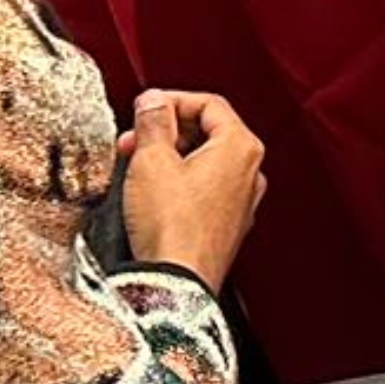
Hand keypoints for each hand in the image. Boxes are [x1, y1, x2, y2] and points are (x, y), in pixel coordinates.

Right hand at [121, 89, 266, 289]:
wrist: (177, 283)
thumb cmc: (171, 226)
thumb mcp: (152, 160)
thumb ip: (153, 122)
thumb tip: (154, 101)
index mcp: (241, 147)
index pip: (209, 104)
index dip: (171, 101)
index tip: (144, 108)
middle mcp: (250, 172)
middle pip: (209, 132)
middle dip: (167, 131)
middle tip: (134, 139)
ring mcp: (242, 201)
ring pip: (205, 162)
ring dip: (169, 156)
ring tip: (136, 165)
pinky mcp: (227, 225)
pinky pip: (204, 190)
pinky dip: (179, 182)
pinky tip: (151, 193)